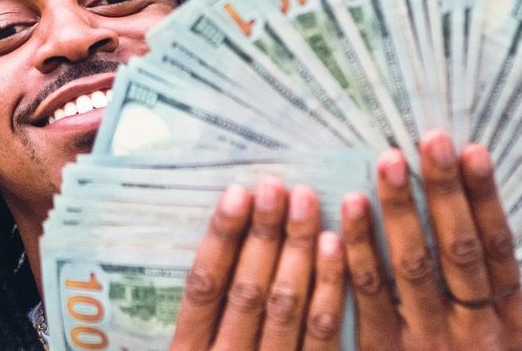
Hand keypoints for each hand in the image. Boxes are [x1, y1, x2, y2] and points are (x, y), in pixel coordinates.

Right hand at [170, 177, 346, 349]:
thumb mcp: (196, 346)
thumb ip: (207, 306)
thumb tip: (228, 229)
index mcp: (189, 350)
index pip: (203, 286)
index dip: (221, 238)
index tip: (236, 194)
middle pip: (246, 289)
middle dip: (262, 233)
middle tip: (275, 186)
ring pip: (285, 303)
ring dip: (297, 247)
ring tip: (305, 201)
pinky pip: (322, 329)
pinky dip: (328, 284)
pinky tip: (333, 244)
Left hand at [341, 130, 521, 350]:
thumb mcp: (493, 337)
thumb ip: (484, 284)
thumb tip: (468, 200)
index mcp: (507, 325)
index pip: (500, 251)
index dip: (486, 200)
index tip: (473, 151)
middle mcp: (472, 335)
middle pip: (458, 252)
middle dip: (443, 193)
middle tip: (429, 141)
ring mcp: (425, 345)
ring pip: (411, 269)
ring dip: (398, 212)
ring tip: (386, 164)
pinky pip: (367, 298)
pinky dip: (356, 252)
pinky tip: (347, 215)